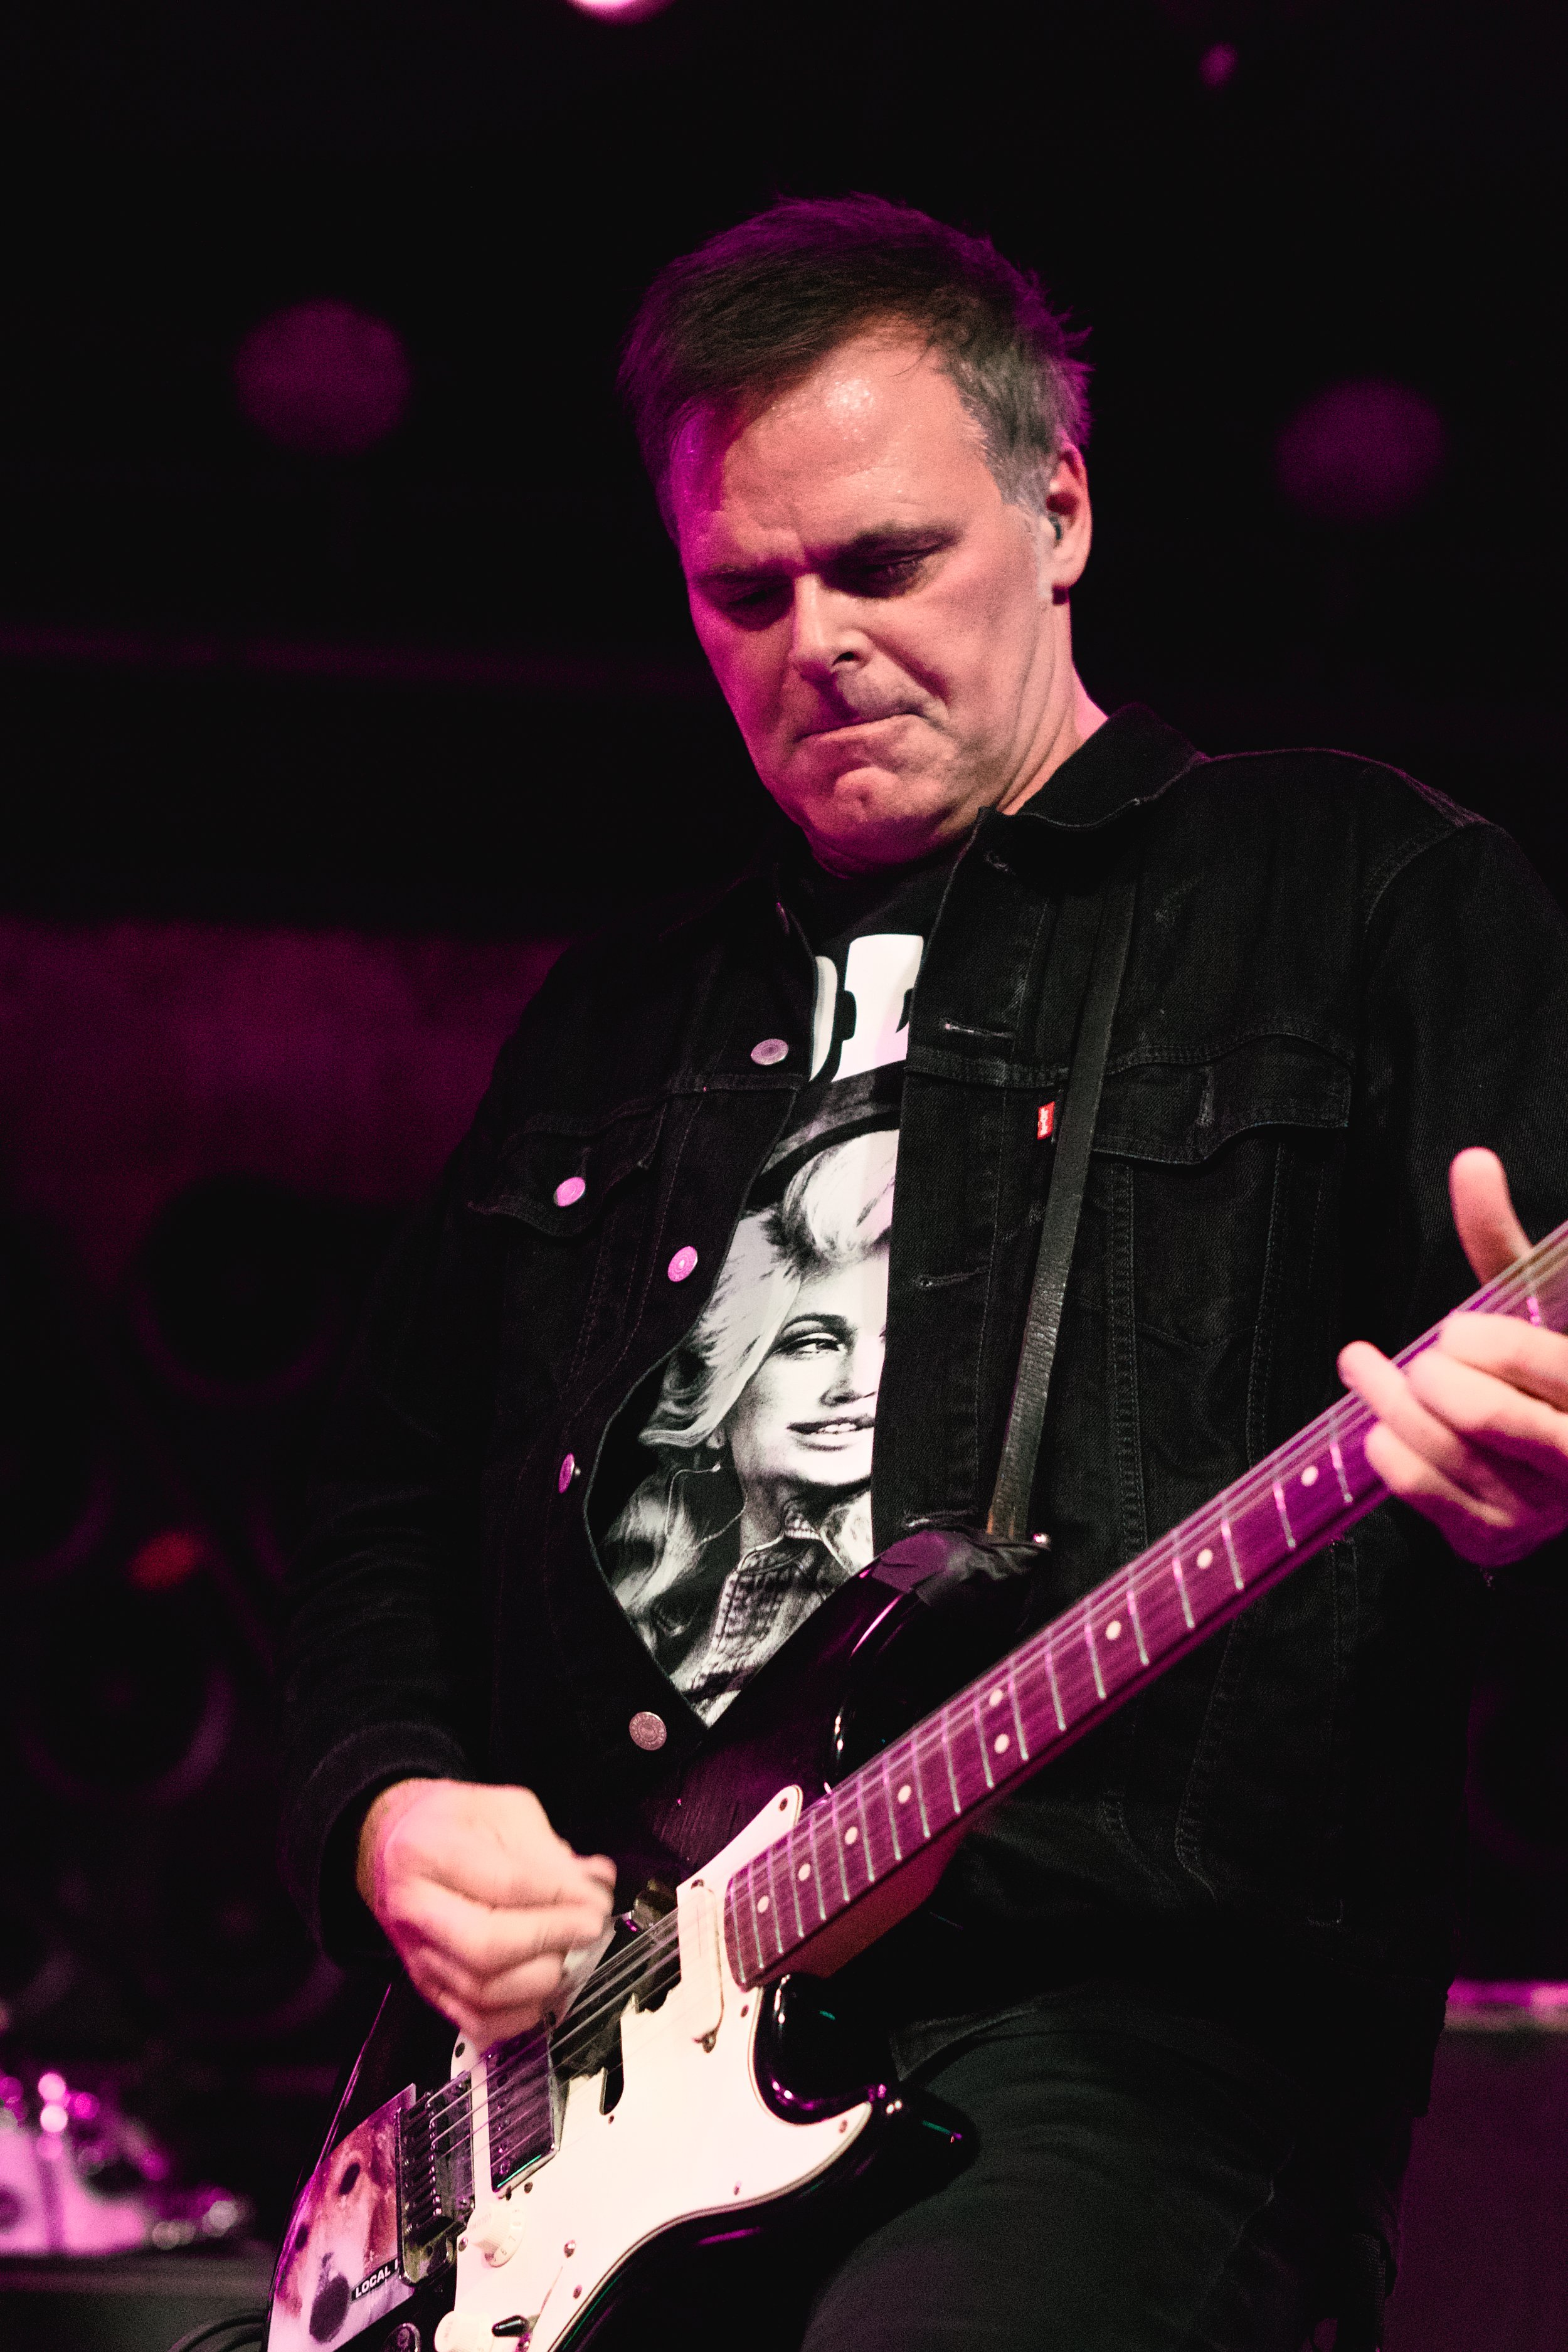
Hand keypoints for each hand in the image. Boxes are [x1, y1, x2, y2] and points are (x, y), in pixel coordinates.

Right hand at [356, 1778, 615, 2047]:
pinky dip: (517, 2018)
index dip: (559, 1894)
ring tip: (570, 1952)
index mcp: (428, 1851)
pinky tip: (544, 1992)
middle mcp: (414, 1908)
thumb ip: (548, 1847)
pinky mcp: (427, 1986)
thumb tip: (595, 1882)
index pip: (504, 1883)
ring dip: (542, 1978)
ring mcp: (418, 1954)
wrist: (392, 1845)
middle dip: (551, 1938)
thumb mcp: (501, 1810)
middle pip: (487, 1945)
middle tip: (589, 1926)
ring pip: (483, 1990)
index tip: (595, 1896)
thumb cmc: (451, 1823)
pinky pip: (473, 2021)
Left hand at [1339, 1148, 1567, 1568]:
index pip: (1542, 1365)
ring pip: (1446, 1450)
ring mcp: (1541, 1510)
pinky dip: (1390, 1455)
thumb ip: (1500, 1241)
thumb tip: (1470, 1158)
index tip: (1455, 1329)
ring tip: (1362, 1366)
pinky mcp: (1494, 1539)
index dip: (1488, 1343)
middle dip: (1438, 1376)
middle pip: (1489, 1414)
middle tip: (1422, 1357)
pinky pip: (1426, 1495)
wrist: (1556, 1467)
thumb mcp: (1536, 1304)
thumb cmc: (1540, 1370)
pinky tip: (1373, 1428)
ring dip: (1389, 1402)